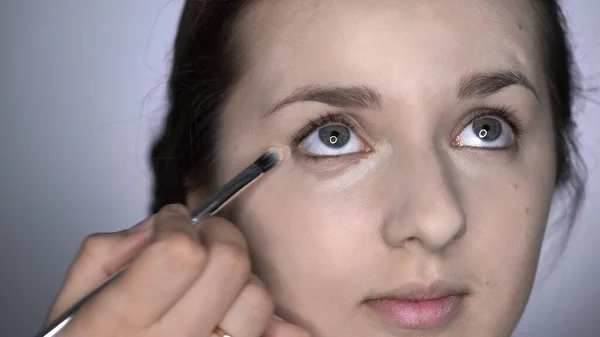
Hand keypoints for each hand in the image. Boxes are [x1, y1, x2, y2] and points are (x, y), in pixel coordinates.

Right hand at [43, 204, 310, 336]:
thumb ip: (111, 250)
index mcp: (119, 321)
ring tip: (212, 284)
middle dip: (215, 235)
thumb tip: (158, 226)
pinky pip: (273, 334)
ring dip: (239, 278)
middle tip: (198, 239)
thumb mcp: (75, 297)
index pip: (180, 253)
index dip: (177, 224)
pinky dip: (272, 320)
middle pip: (229, 263)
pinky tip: (236, 312)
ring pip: (257, 296)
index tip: (170, 222)